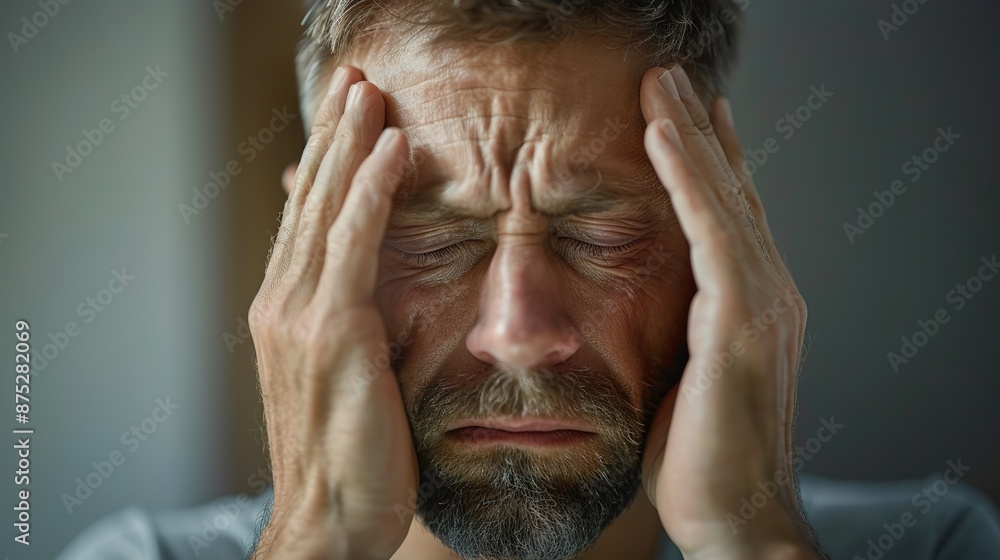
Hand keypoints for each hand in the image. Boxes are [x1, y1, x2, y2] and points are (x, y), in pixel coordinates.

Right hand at [248, 66, 415, 559]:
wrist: (331, 516)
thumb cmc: (346, 451)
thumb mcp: (343, 374)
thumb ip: (347, 319)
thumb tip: (365, 283)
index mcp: (284, 311)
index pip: (306, 220)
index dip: (325, 164)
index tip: (345, 117)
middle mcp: (281, 303)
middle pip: (308, 201)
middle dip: (331, 136)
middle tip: (352, 81)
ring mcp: (299, 316)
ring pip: (325, 210)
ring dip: (348, 145)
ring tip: (367, 92)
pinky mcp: (331, 332)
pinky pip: (353, 245)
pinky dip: (369, 193)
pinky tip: (389, 151)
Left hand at [637, 65, 820, 558]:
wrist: (733, 517)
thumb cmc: (700, 455)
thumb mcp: (683, 374)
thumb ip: (679, 327)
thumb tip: (644, 305)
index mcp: (750, 305)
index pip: (728, 217)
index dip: (707, 163)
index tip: (679, 118)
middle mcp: (768, 294)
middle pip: (731, 194)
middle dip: (698, 132)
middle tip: (668, 79)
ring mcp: (764, 305)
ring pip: (724, 200)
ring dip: (690, 137)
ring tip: (661, 86)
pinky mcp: (744, 323)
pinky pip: (714, 234)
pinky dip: (690, 182)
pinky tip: (663, 138)